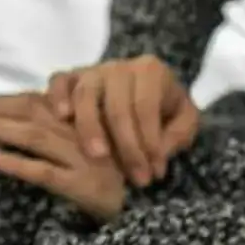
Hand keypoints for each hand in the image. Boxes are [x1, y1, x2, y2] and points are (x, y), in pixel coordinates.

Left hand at [0, 93, 127, 221]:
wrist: (152, 208)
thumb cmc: (117, 176)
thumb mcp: (89, 147)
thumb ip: (59, 131)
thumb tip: (11, 122)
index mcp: (81, 122)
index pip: (34, 103)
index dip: (1, 101)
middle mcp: (81, 135)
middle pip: (30, 114)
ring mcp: (83, 159)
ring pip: (34, 137)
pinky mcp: (85, 185)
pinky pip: (46, 172)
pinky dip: (18, 163)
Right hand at [46, 53, 196, 188]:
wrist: (146, 90)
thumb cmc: (165, 108)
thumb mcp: (185, 120)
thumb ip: (179, 135)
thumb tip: (158, 153)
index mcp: (150, 71)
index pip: (146, 107)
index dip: (150, 142)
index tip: (155, 173)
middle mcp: (119, 67)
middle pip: (117, 105)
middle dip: (126, 145)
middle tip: (134, 178)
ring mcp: (92, 70)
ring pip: (86, 95)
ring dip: (90, 128)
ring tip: (97, 157)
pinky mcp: (70, 77)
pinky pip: (59, 82)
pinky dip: (58, 97)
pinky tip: (61, 118)